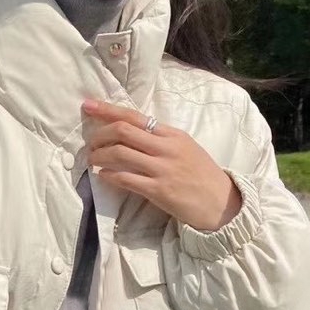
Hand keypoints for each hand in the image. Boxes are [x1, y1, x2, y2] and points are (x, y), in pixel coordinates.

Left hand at [83, 100, 243, 231]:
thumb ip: (160, 140)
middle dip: (99, 135)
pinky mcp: (158, 190)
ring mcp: (162, 168)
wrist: (221, 203)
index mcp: (172, 134)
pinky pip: (126, 179)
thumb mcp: (185, 148)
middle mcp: (166, 147)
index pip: (135, 116)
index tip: (88, 106)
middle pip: (123, 131)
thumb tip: (131, 135)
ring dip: (100, 156)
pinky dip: (109, 176)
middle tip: (90, 144)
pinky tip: (102, 176)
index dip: (107, 110)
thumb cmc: (201, 176)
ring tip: (93, 160)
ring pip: (120, 153)